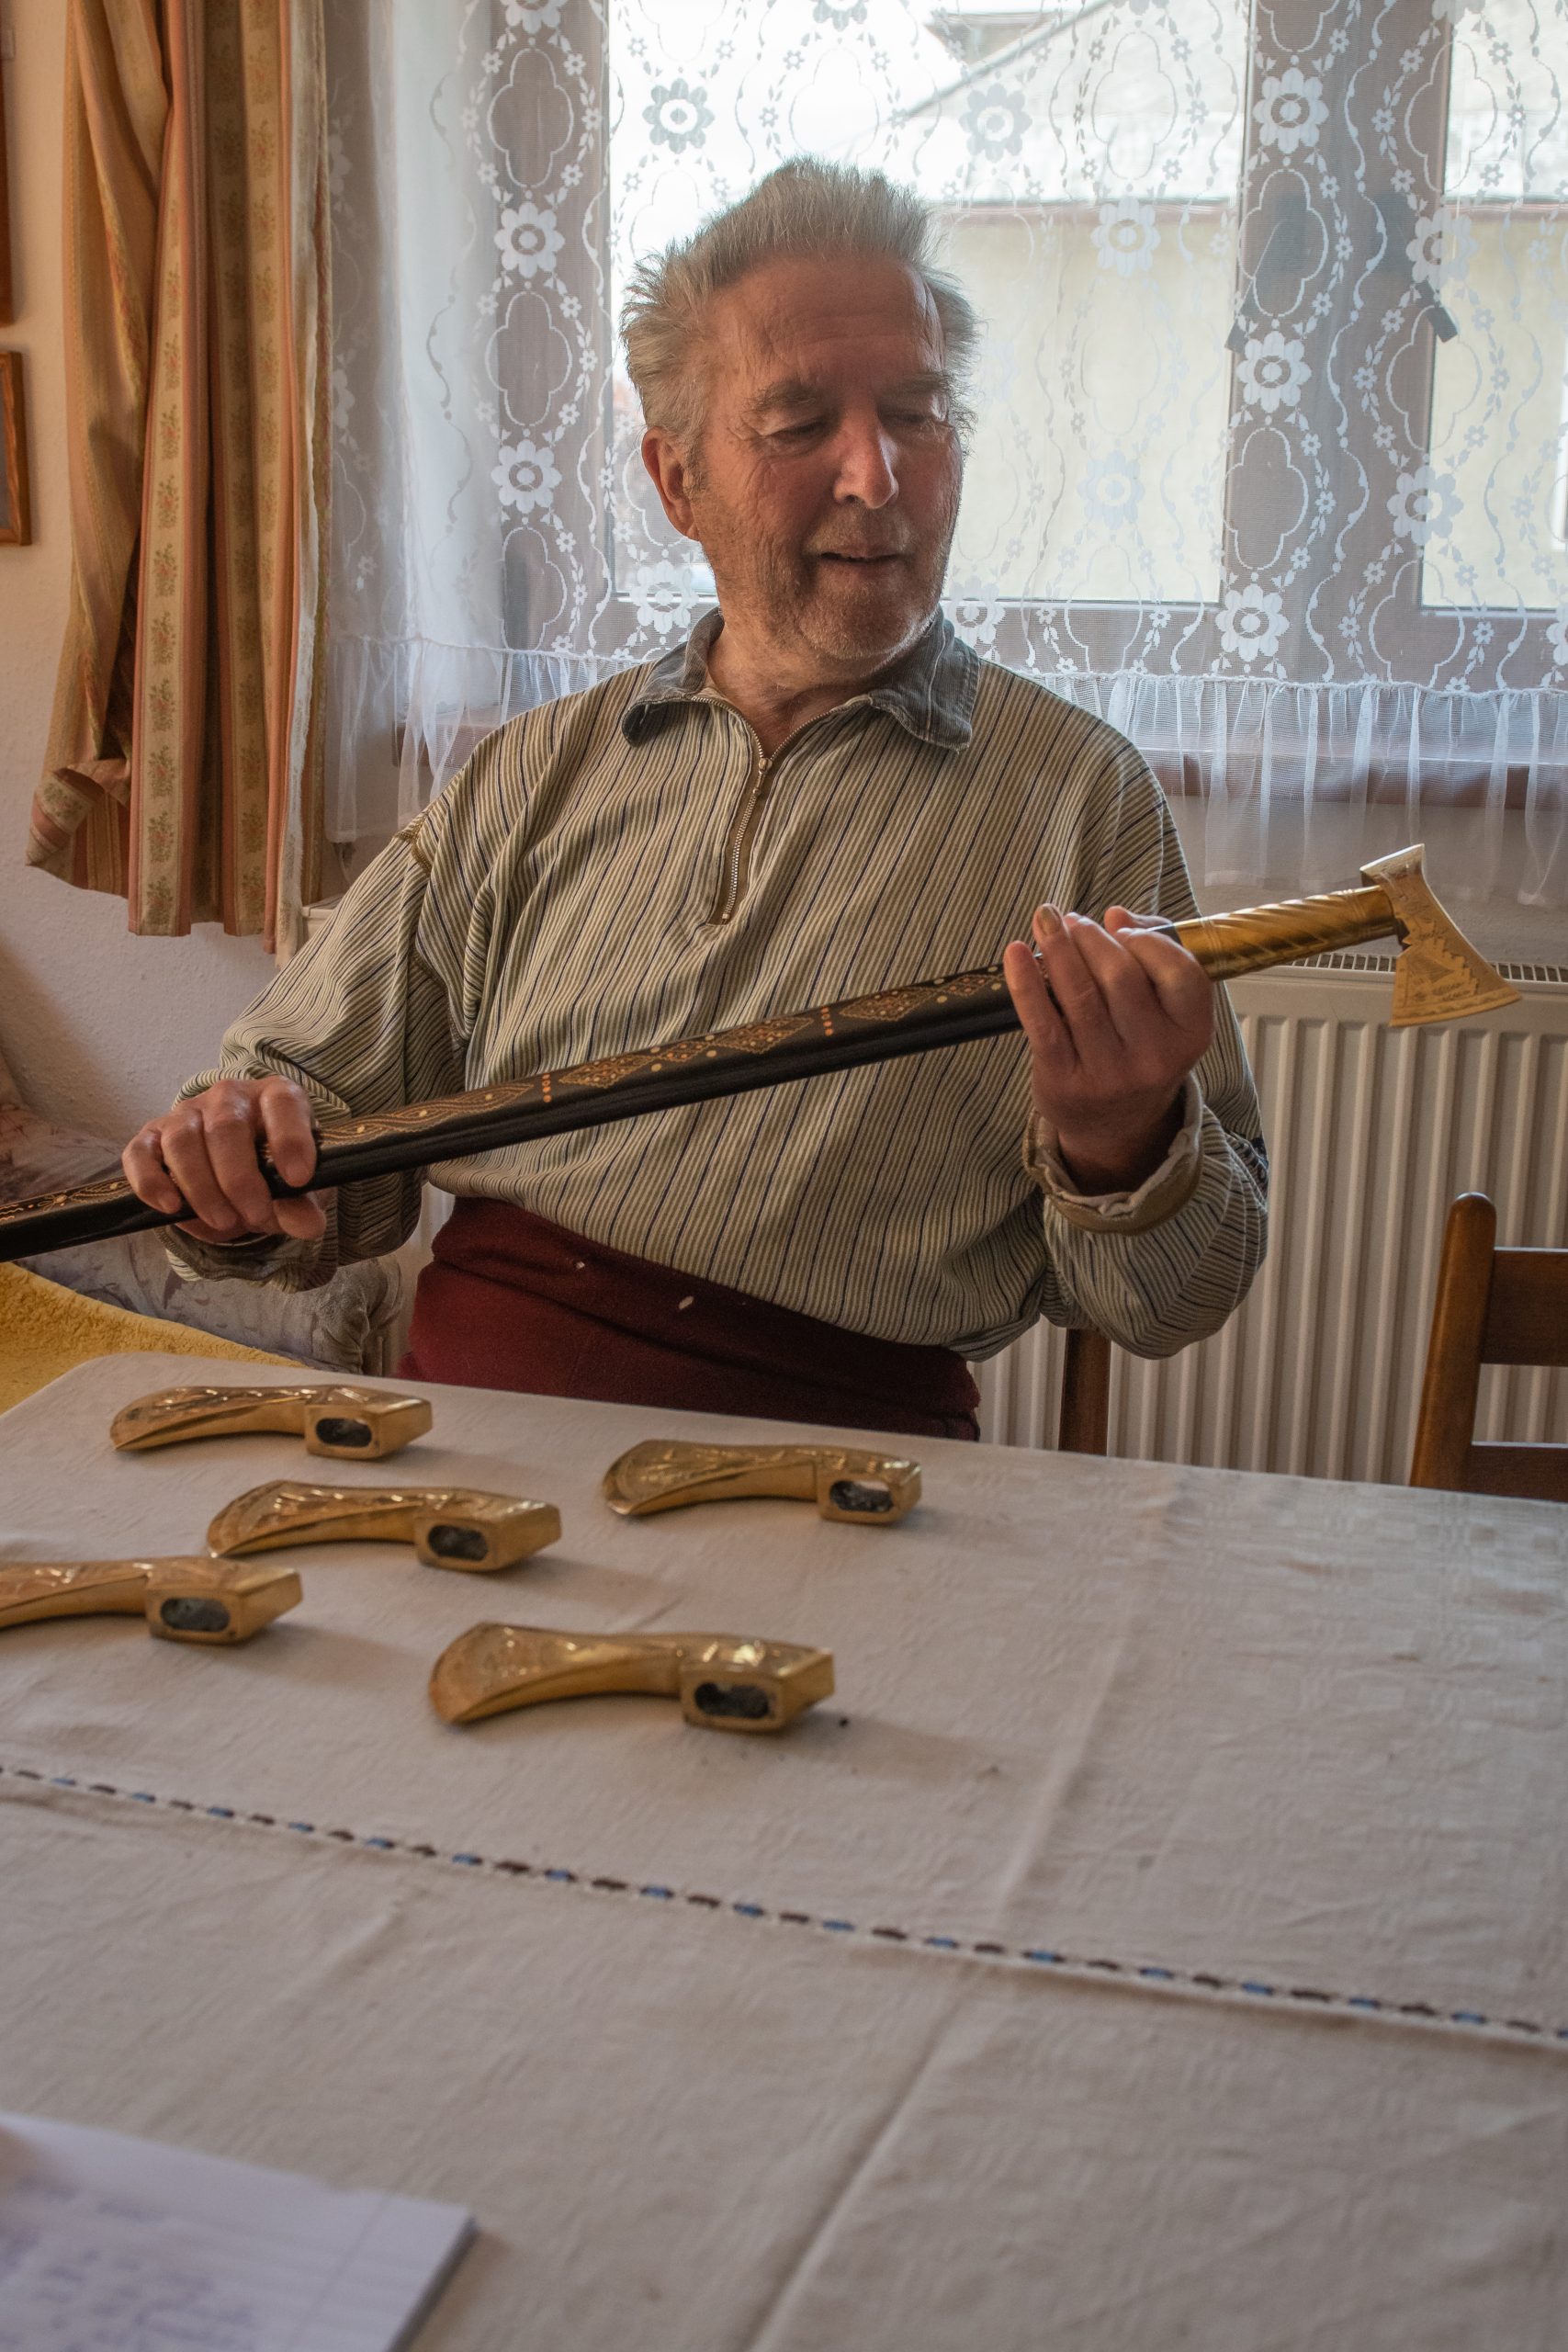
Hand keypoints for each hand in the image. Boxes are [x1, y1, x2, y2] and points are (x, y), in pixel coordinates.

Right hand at [122, 1077, 325, 1244]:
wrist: (238, 1170)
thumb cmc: (272, 1170)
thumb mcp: (295, 1188)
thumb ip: (300, 1203)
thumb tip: (308, 1224)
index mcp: (274, 1097)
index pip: (282, 1104)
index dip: (290, 1139)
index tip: (297, 1179)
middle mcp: (228, 1097)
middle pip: (225, 1127)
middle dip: (239, 1179)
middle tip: (255, 1215)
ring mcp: (186, 1113)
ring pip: (182, 1140)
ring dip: (201, 1187)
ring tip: (223, 1221)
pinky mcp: (152, 1136)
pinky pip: (140, 1154)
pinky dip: (151, 1182)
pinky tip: (172, 1208)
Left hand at [1002, 904, 1213, 1194]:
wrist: (1115, 1125)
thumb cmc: (1138, 1050)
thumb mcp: (1164, 1013)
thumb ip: (1153, 956)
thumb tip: (1116, 916)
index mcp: (1191, 1033)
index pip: (1180, 972)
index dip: (1146, 939)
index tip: (1119, 926)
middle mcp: (1156, 1056)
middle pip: (1121, 976)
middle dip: (1091, 938)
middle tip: (1073, 922)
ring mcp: (1110, 1073)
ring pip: (1079, 994)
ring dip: (1058, 949)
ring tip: (1047, 923)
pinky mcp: (1066, 1080)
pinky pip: (1043, 1022)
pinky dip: (1025, 982)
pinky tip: (1015, 953)